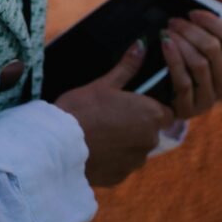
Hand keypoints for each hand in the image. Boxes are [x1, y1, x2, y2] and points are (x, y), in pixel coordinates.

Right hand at [55, 40, 173, 186]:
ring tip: (100, 135)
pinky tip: (94, 151)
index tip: (133, 107)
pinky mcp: (119, 177)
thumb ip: (127, 67)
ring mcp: (135, 161)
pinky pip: (121, 166)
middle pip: (151, 132)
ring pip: (136, 151)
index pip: (166, 113)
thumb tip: (142, 44)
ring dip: (125, 145)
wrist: (55, 146)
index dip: (151, 109)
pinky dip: (112, 160)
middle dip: (136, 127)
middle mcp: (150, 140)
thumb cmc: (81, 109)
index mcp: (152, 115)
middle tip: (111, 119)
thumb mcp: (104, 84)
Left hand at [161, 6, 221, 118]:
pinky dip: (173, 59)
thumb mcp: (214, 48)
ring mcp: (209, 99)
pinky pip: (183, 81)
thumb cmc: (193, 64)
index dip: (214, 23)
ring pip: (199, 64)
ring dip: (181, 43)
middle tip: (174, 21)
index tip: (194, 13)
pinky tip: (164, 45)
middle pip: (213, 50)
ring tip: (167, 31)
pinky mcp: (189, 108)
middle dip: (192, 31)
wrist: (166, 99)